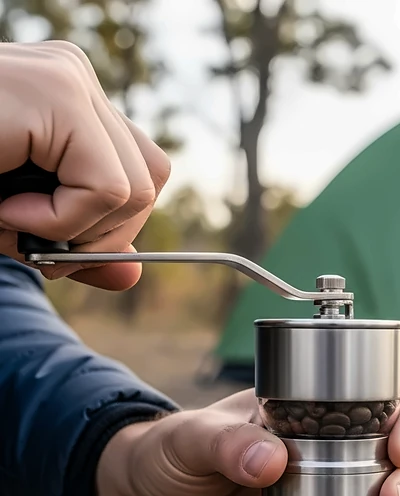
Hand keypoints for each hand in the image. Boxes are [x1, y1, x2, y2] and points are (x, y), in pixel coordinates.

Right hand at [0, 41, 169, 289]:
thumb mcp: (21, 221)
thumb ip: (77, 243)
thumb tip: (133, 274)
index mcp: (73, 104)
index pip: (143, 175)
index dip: (114, 225)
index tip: (58, 242)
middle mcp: (77, 80)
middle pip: (148, 183)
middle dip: (98, 235)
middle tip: (32, 241)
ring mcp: (69, 79)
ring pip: (134, 191)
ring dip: (72, 230)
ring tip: (8, 217)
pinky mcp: (55, 92)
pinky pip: (104, 188)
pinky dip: (61, 220)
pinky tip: (5, 210)